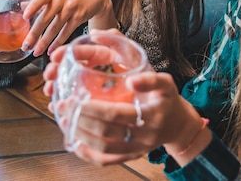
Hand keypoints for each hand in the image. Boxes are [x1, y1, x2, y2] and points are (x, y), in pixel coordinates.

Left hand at [22, 0, 114, 55]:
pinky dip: (58, 43)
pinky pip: (66, 32)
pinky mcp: (79, 17)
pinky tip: (51, 50)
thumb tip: (21, 6)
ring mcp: (71, 8)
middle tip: (25, 46)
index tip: (25, 17)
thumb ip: (40, 1)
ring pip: (55, 28)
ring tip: (36, 52)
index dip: (33, 6)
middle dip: (34, 34)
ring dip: (44, 42)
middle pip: (45, 18)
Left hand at [43, 51, 202, 165]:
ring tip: (64, 120)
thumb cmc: (167, 100)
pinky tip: (74, 141)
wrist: (178, 126)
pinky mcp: (130, 157)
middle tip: (62, 105)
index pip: (115, 114)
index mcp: (150, 115)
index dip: (91, 108)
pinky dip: (87, 153)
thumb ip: (150, 79)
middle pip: (105, 132)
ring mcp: (135, 149)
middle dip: (79, 119)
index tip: (73, 98)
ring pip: (102, 148)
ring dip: (79, 135)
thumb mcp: (166, 83)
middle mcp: (143, 136)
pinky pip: (105, 161)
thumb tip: (131, 79)